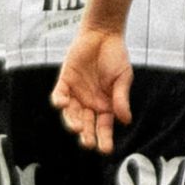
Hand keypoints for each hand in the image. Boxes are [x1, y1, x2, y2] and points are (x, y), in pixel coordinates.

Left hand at [54, 27, 131, 153]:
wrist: (103, 35)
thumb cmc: (116, 57)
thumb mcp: (123, 78)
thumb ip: (121, 98)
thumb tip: (126, 120)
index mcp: (106, 105)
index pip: (104, 127)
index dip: (104, 138)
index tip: (106, 149)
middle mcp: (89, 103)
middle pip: (86, 124)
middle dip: (87, 135)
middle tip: (88, 143)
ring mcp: (76, 94)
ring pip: (71, 114)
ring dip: (73, 122)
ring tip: (77, 128)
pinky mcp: (65, 82)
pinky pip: (59, 95)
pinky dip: (60, 101)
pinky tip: (64, 104)